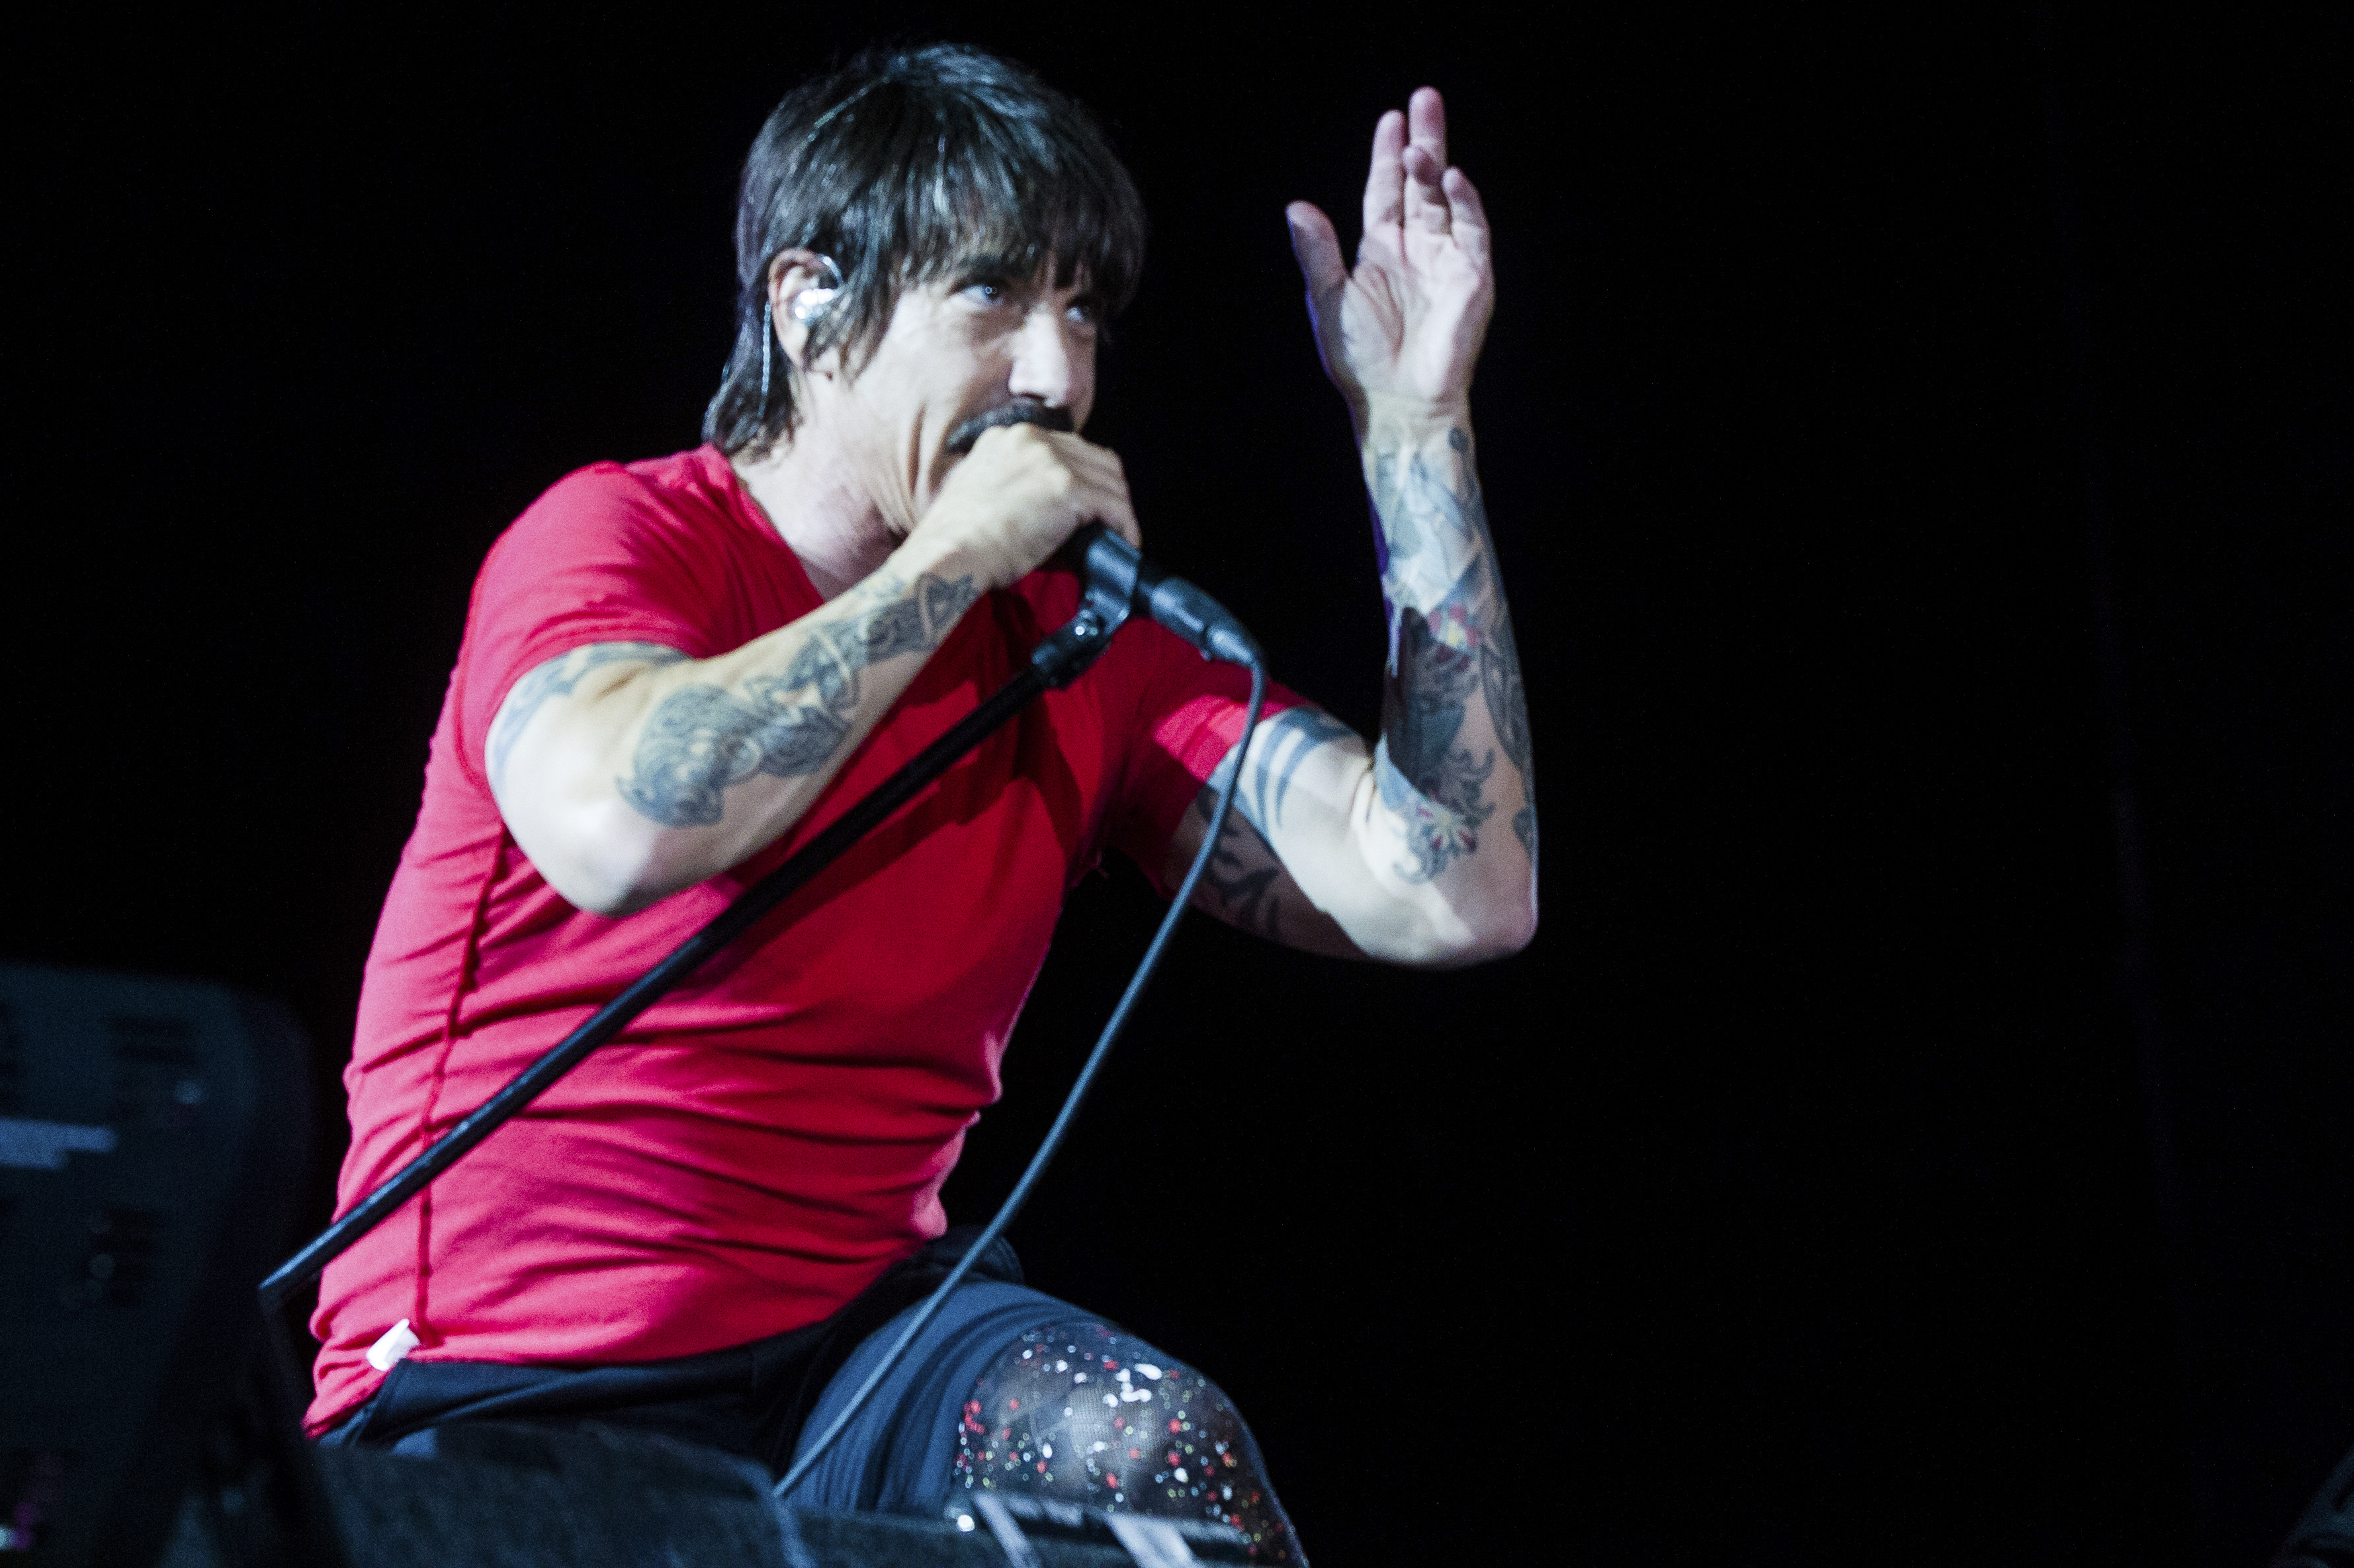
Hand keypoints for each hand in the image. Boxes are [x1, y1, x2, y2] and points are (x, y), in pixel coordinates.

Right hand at [911, 423, 1140, 592]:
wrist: (948, 555)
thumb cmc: (954, 540)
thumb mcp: (977, 492)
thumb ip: (1010, 486)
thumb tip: (1043, 509)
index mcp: (1007, 437)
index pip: (1065, 447)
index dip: (1081, 475)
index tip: (1085, 501)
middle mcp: (1031, 438)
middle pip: (1094, 457)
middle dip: (1107, 489)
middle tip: (1109, 521)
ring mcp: (1052, 461)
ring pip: (1110, 480)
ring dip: (1119, 510)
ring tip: (1118, 535)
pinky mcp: (1069, 488)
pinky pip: (1115, 507)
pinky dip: (1125, 527)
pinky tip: (1124, 544)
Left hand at [1286, 87, 1493, 426]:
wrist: (1396, 402)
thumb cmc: (1358, 359)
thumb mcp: (1329, 299)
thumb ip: (1317, 253)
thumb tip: (1295, 207)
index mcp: (1379, 250)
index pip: (1384, 190)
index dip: (1387, 155)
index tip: (1390, 119)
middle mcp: (1415, 248)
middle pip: (1419, 183)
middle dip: (1423, 141)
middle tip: (1425, 98)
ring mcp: (1446, 260)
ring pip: (1443, 200)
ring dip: (1436, 169)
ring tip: (1423, 143)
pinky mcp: (1472, 278)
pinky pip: (1471, 232)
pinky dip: (1465, 204)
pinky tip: (1452, 179)